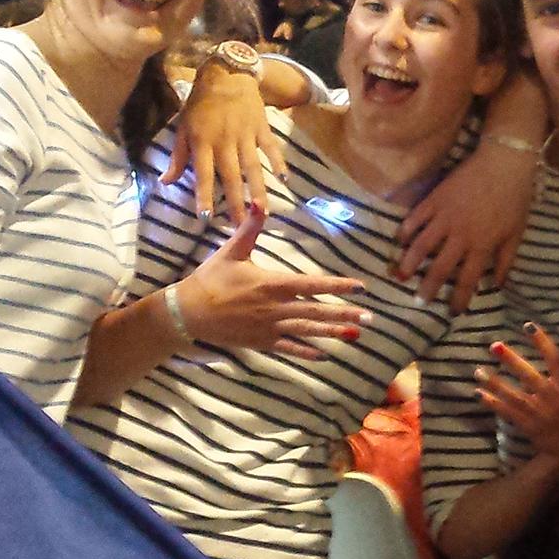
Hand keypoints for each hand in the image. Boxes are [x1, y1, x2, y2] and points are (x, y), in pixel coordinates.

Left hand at [167, 63, 288, 221]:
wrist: (226, 73)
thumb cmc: (201, 103)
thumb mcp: (183, 127)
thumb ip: (177, 156)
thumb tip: (166, 182)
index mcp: (203, 141)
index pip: (202, 173)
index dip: (203, 195)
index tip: (205, 216)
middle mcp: (225, 141)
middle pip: (231, 176)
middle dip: (235, 201)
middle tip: (240, 224)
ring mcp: (246, 135)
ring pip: (252, 166)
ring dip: (258, 189)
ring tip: (263, 210)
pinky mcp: (261, 128)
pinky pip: (271, 148)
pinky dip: (278, 162)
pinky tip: (285, 179)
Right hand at [174, 203, 367, 359]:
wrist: (188, 313)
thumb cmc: (210, 280)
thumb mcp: (231, 251)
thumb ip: (250, 228)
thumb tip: (260, 202)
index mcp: (272, 284)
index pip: (312, 285)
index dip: (338, 286)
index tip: (360, 287)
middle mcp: (276, 308)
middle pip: (317, 311)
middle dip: (345, 314)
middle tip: (370, 318)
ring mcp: (270, 327)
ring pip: (308, 330)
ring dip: (333, 332)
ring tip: (356, 334)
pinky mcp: (262, 342)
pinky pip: (290, 348)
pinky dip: (307, 353)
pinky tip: (325, 356)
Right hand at [396, 76, 545, 309]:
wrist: (504, 163)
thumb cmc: (515, 200)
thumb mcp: (516, 234)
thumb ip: (505, 262)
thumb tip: (497, 286)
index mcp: (481, 247)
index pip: (467, 281)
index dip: (460, 300)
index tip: (453, 312)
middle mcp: (460, 236)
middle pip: (439, 268)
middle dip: (428, 288)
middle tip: (419, 300)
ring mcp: (444, 216)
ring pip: (421, 245)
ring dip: (409, 263)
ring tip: (400, 276)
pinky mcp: (435, 199)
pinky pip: (415, 218)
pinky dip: (406, 230)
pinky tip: (400, 241)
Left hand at [475, 323, 558, 463]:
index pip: (556, 360)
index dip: (543, 343)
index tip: (528, 326)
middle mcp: (552, 397)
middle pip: (529, 376)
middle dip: (511, 361)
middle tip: (494, 345)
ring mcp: (537, 412)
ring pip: (512, 394)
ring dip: (494, 382)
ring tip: (478, 370)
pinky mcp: (524, 423)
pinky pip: (505, 411)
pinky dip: (491, 402)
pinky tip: (477, 392)